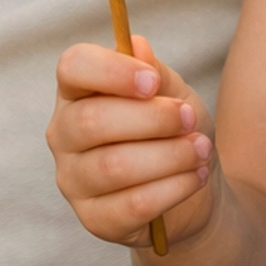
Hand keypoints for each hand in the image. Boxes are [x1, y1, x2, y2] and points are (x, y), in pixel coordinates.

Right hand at [48, 36, 215, 248]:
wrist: (194, 183)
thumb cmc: (174, 130)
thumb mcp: (172, 92)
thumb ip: (154, 71)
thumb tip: (138, 45)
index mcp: (76, 92)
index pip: (72, 68)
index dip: (111, 71)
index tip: (152, 82)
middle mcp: (63, 135)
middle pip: (92, 120)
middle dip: (152, 119)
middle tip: (190, 118)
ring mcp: (73, 180)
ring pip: (114, 167)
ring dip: (170, 155)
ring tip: (201, 149)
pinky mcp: (94, 220)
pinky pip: (133, 205)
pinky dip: (173, 188)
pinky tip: (195, 176)